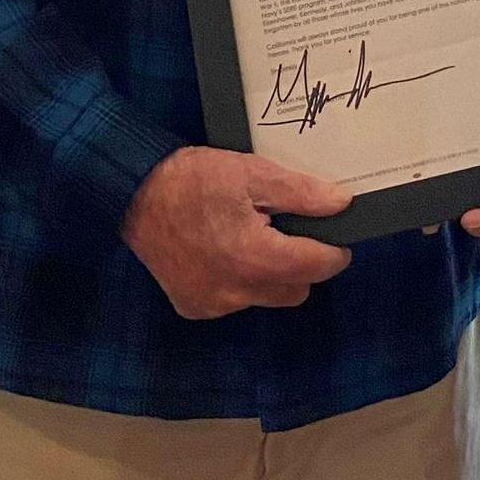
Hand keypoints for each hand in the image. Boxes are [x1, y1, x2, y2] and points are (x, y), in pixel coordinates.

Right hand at [121, 146, 351, 318]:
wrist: (136, 194)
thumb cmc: (195, 179)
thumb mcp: (252, 173)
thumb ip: (301, 193)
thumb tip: (343, 204)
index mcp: (254, 258)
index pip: (317, 268)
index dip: (334, 251)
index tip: (337, 235)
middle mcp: (235, 292)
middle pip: (296, 290)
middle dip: (303, 264)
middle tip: (290, 230)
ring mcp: (212, 304)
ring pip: (267, 298)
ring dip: (271, 274)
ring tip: (253, 236)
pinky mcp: (194, 307)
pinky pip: (236, 301)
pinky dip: (241, 281)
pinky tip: (225, 251)